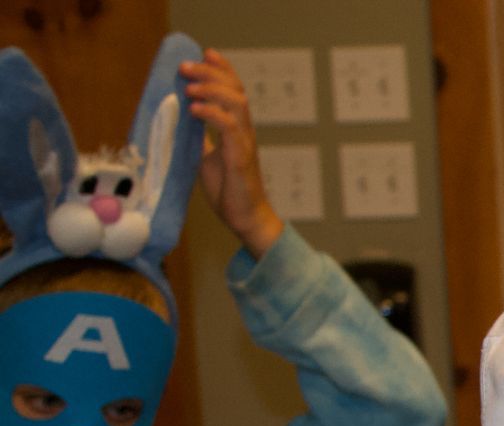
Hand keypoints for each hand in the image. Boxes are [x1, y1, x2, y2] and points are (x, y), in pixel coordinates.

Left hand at [182, 49, 284, 258]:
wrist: (245, 219)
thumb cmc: (229, 191)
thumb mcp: (206, 157)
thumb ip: (199, 137)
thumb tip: (181, 120)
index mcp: (237, 129)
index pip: (234, 90)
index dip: (222, 69)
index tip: (206, 52)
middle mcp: (244, 131)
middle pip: (235, 90)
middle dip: (210, 73)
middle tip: (186, 66)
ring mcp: (244, 143)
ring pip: (235, 103)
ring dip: (210, 89)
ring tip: (189, 86)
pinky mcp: (240, 157)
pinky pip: (229, 128)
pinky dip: (211, 114)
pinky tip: (194, 110)